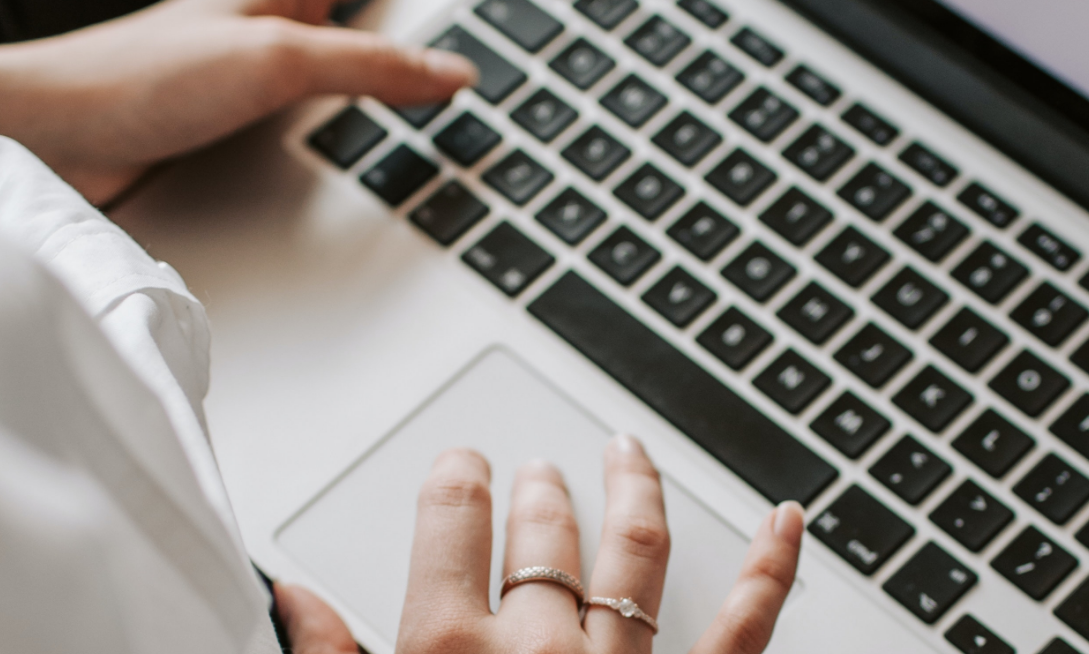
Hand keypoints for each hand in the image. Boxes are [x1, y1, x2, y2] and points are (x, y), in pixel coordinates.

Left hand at [0, 0, 474, 203]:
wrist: (49, 141)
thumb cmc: (138, 78)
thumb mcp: (276, 62)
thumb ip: (368, 67)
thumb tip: (452, 70)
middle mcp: (270, 21)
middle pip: (370, 11)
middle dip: (425, 29)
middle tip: (483, 59)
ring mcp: (250, 75)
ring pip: (341, 74)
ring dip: (384, 93)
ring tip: (440, 121)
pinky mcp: (229, 129)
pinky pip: (308, 123)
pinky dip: (344, 137)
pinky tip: (361, 168)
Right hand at [399, 436, 803, 653]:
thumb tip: (303, 603)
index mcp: (448, 651)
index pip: (452, 525)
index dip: (457, 481)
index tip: (463, 467)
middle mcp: (540, 651)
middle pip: (544, 536)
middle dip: (541, 492)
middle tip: (542, 470)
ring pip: (634, 552)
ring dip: (631, 493)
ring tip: (626, 454)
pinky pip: (740, 634)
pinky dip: (769, 573)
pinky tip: (785, 522)